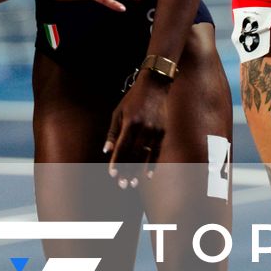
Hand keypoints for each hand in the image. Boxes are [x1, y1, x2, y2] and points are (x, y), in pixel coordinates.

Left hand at [103, 71, 170, 185]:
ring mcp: (155, 130)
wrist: (156, 85)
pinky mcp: (163, 131)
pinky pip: (157, 151)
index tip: (113, 174)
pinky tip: (148, 174)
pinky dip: (153, 164)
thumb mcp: (118, 112)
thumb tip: (106, 150)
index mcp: (130, 122)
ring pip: (146, 155)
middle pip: (134, 154)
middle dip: (127, 170)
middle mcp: (144, 128)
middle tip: (122, 185)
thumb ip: (113, 132)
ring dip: (138, 170)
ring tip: (133, 183)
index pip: (122, 147)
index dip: (117, 161)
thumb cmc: (133, 99)